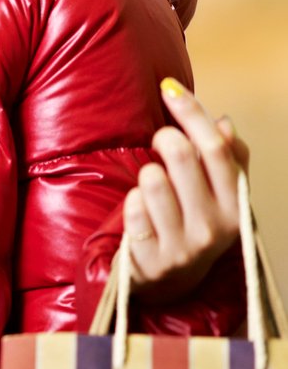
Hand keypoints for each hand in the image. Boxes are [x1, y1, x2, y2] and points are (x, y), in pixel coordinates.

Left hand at [126, 79, 251, 296]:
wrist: (170, 281)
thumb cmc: (192, 222)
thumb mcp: (218, 194)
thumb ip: (226, 158)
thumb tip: (224, 121)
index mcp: (237, 205)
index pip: (216, 147)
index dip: (191, 113)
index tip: (169, 87)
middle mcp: (216, 226)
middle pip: (182, 156)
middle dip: (164, 138)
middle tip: (160, 143)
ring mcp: (183, 245)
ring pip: (151, 179)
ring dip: (146, 174)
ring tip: (152, 187)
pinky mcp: (151, 259)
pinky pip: (132, 207)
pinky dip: (131, 202)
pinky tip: (141, 215)